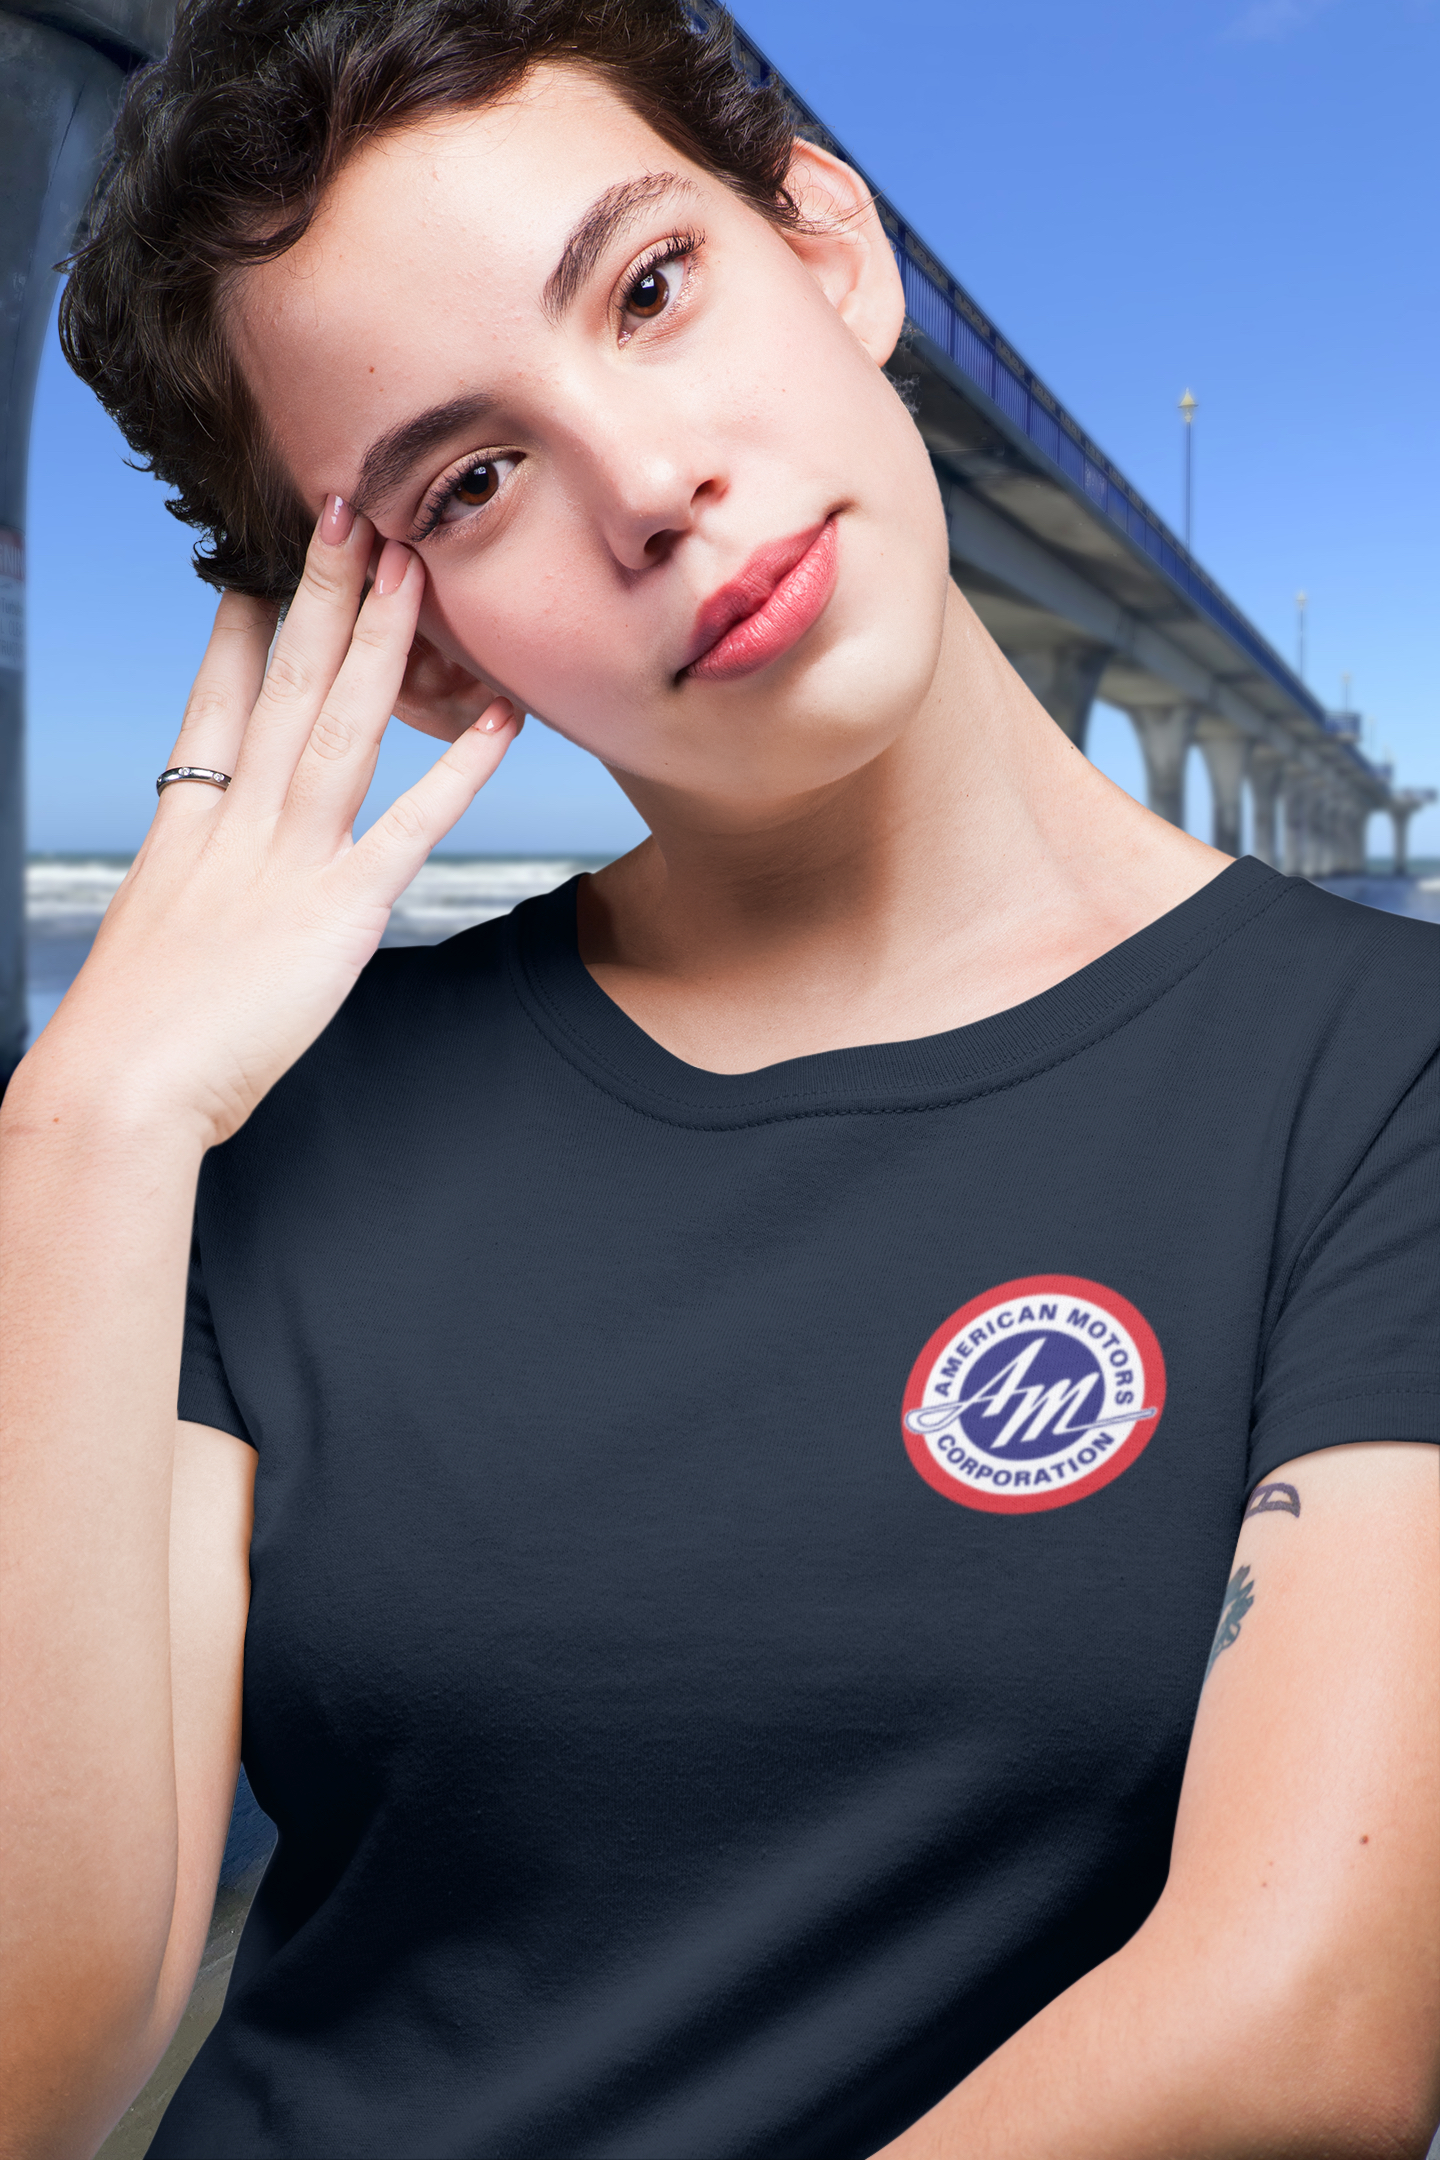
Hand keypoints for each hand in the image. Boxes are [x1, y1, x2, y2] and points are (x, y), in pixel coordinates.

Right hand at [24, 503, 518, 1148]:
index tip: (256, 569)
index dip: (238, 630)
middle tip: (350, 512)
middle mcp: (236, 825)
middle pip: (281, 685)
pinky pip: (411, 824)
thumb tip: (210, 906)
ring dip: (383, 642)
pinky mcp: (338, 910)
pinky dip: (460, 771)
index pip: (213, 706)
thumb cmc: (129, 1040)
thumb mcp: (153, 945)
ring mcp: (287, 859)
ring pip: (341, 724)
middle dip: (320, 594)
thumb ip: (193, 906)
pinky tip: (501, 724)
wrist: (119, 1088)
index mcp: (185, 830)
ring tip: (414, 566)